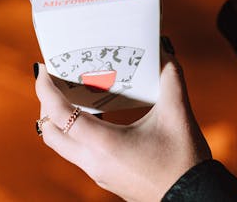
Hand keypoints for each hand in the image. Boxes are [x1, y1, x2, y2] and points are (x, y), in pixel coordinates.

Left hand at [34, 41, 210, 200]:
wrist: (194, 200)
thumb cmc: (184, 162)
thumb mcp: (178, 114)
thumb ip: (170, 77)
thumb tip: (163, 50)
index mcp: (104, 144)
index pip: (59, 115)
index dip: (45, 89)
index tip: (42, 69)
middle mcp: (93, 161)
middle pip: (50, 132)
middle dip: (46, 104)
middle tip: (55, 80)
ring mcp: (97, 173)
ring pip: (61, 145)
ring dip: (60, 119)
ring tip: (73, 93)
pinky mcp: (106, 177)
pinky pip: (77, 152)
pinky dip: (75, 132)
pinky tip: (95, 115)